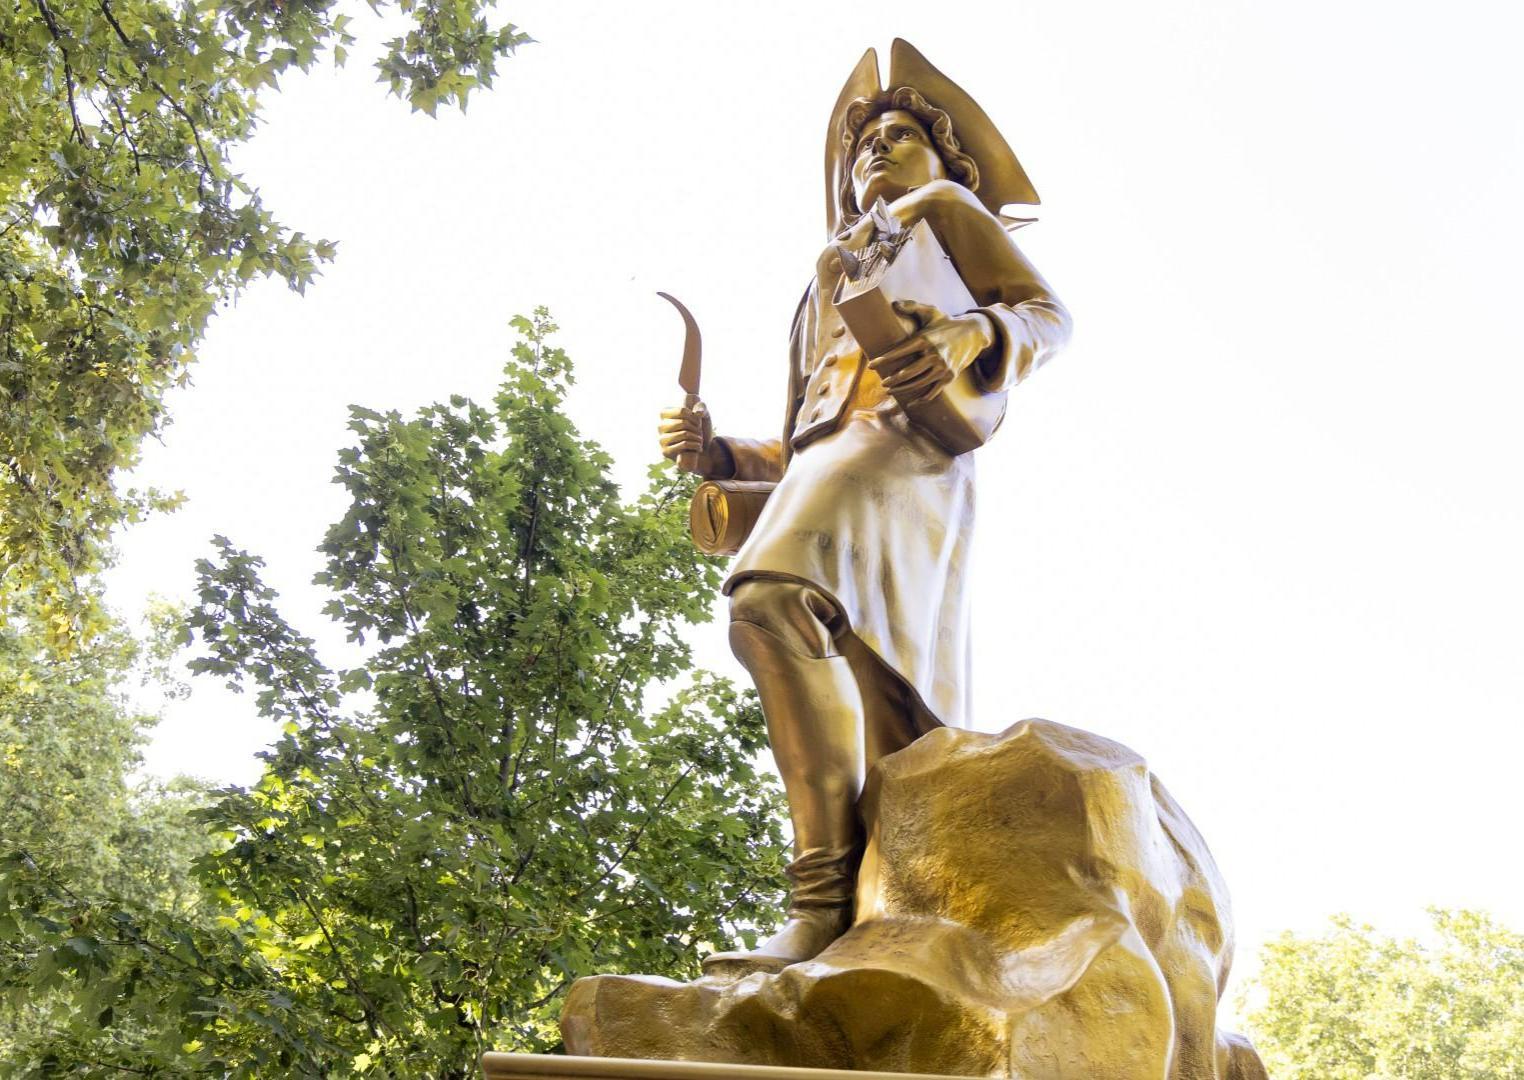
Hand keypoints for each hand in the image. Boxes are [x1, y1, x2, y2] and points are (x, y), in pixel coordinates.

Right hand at [657, 397, 730, 476]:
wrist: (701, 452)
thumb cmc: (700, 431)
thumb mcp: (704, 416)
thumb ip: (702, 407)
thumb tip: (697, 413)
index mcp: (665, 414)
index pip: (682, 411)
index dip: (694, 416)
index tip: (699, 421)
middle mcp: (660, 426)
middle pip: (683, 423)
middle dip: (696, 428)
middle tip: (700, 433)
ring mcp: (661, 439)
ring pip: (684, 434)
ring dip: (697, 437)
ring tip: (700, 440)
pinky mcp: (665, 451)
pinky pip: (683, 444)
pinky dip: (695, 445)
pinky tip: (699, 448)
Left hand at [869, 300, 996, 405]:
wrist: (974, 333)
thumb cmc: (947, 323)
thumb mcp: (931, 312)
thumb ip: (912, 306)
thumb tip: (894, 304)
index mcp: (925, 339)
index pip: (899, 351)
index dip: (884, 359)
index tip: (872, 365)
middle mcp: (934, 354)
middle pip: (907, 372)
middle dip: (892, 379)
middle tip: (882, 383)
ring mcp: (942, 367)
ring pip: (918, 383)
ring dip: (902, 389)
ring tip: (889, 390)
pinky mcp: (949, 376)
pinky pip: (933, 391)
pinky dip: (922, 399)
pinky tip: (911, 403)